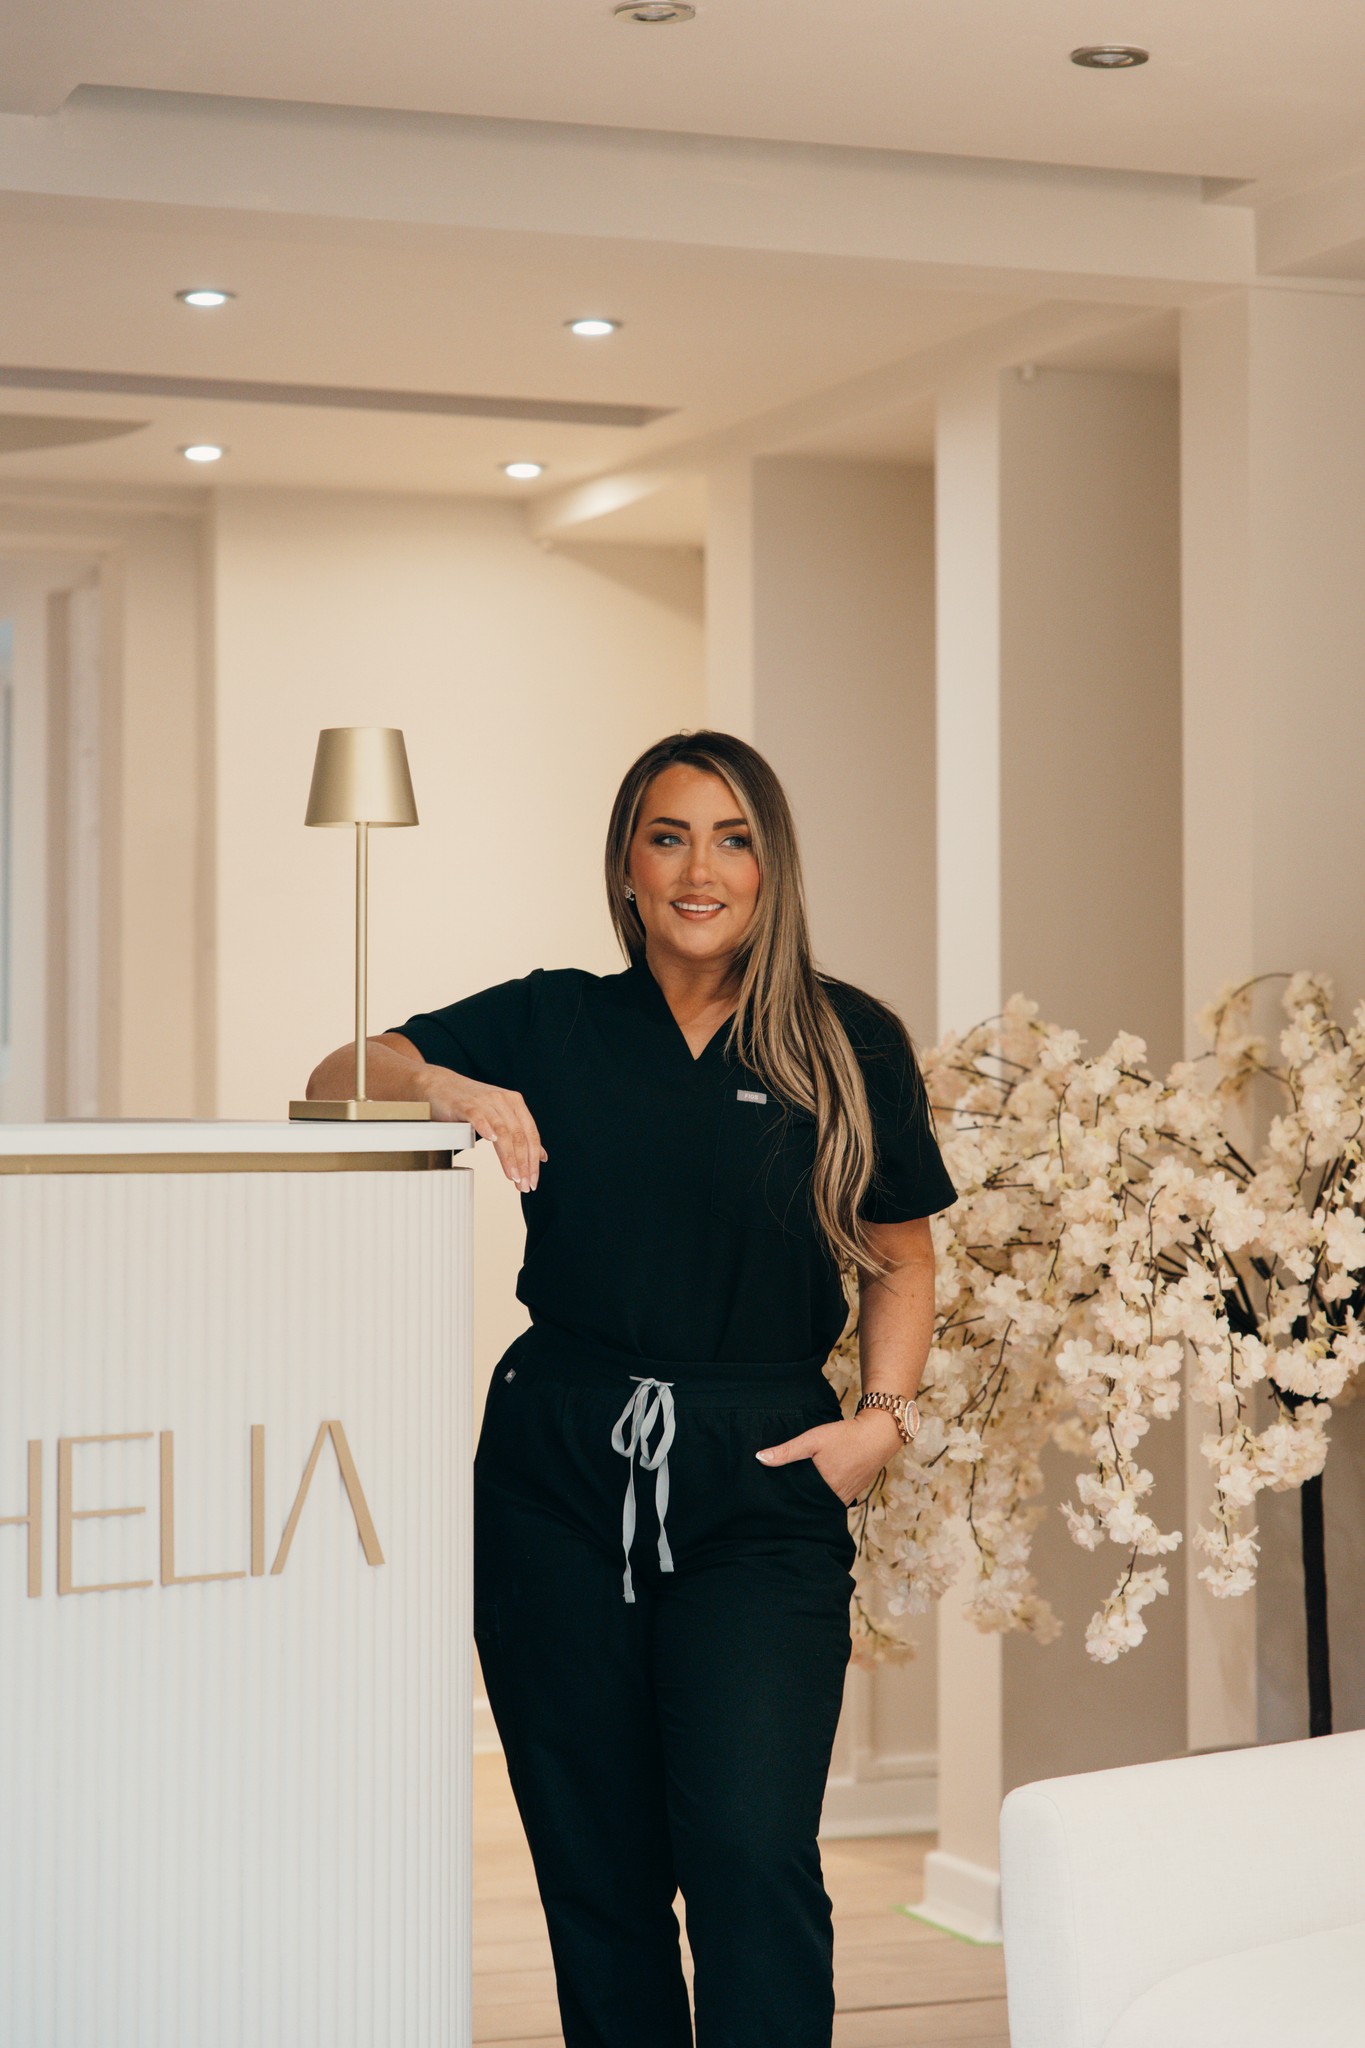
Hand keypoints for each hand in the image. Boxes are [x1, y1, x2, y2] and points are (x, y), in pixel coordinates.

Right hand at [420, 1068, 546, 1192]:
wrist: (438, 1085)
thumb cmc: (468, 1104)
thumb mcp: (498, 1116)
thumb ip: (518, 1134)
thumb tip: (541, 1155)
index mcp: (514, 1103)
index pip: (530, 1134)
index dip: (533, 1160)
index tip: (533, 1180)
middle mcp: (502, 1100)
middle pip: (518, 1136)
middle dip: (524, 1163)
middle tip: (524, 1184)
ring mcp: (484, 1101)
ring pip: (502, 1131)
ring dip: (509, 1157)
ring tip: (513, 1176)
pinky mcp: (465, 1105)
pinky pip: (478, 1117)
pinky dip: (486, 1128)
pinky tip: (491, 1140)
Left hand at [755, 1409, 904, 1504]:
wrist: (878, 1434)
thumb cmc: (844, 1436)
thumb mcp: (812, 1439)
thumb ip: (787, 1451)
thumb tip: (760, 1458)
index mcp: (823, 1489)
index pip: (797, 1502)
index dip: (784, 1500)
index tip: (771, 1499)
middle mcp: (836, 1498)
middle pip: (809, 1505)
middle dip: (796, 1502)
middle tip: (779, 1498)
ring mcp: (847, 1497)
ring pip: (822, 1504)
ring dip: (810, 1500)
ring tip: (795, 1494)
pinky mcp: (854, 1492)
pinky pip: (834, 1500)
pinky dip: (824, 1496)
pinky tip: (816, 1489)